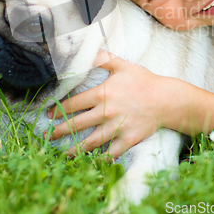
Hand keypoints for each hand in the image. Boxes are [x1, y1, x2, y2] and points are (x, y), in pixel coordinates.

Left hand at [46, 51, 174, 158]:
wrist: (166, 99)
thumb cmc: (144, 81)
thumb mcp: (123, 65)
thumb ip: (103, 58)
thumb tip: (88, 51)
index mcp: (101, 94)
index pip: (73, 104)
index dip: (58, 109)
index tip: (49, 114)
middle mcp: (106, 112)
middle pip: (76, 125)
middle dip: (59, 131)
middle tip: (47, 136)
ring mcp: (116, 127)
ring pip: (90, 142)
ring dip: (74, 149)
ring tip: (63, 153)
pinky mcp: (128, 139)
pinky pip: (111, 152)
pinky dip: (101, 158)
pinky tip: (91, 162)